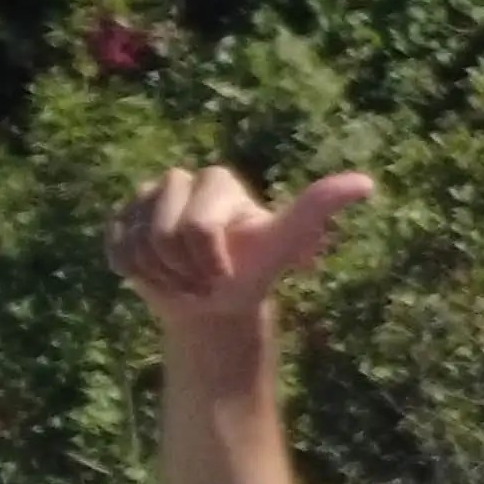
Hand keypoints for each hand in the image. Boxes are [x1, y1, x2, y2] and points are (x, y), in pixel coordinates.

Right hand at [117, 163, 374, 332]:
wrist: (214, 303)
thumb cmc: (252, 272)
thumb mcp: (283, 244)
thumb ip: (317, 210)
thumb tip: (367, 182)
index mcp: (218, 180)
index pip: (199, 226)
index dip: (209, 260)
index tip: (228, 270)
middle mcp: (179, 181)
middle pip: (164, 234)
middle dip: (185, 270)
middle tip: (204, 277)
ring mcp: (145, 198)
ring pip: (137, 243)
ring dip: (160, 276)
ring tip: (183, 276)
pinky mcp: (120, 220)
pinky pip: (116, 250)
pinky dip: (133, 274)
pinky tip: (155, 274)